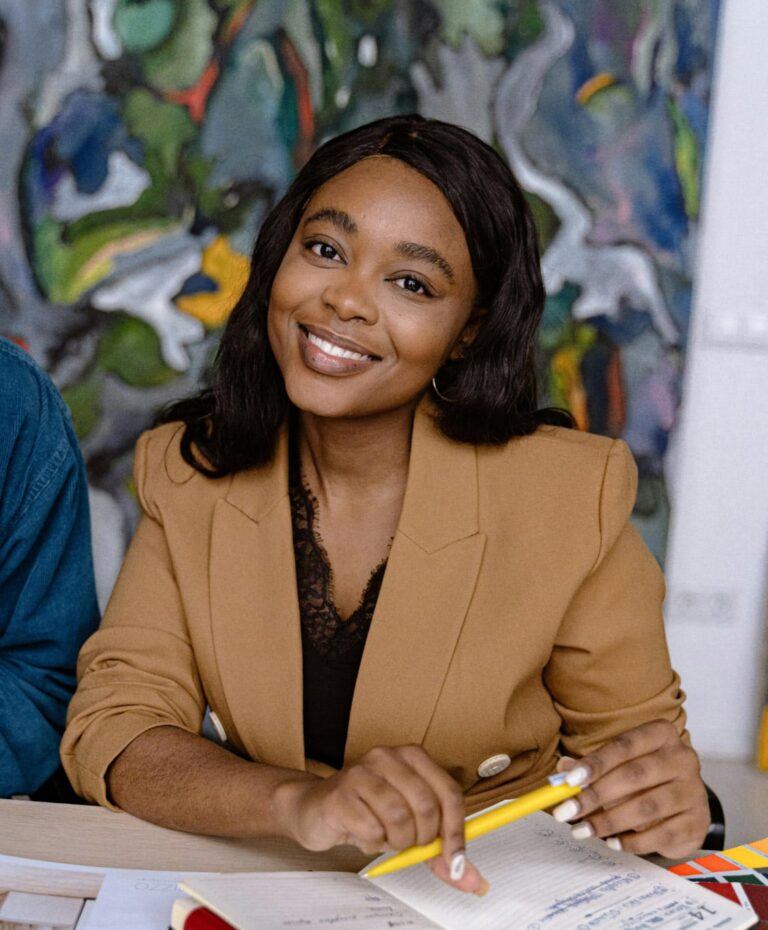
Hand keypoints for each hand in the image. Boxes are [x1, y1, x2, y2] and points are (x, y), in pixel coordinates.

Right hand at [273, 744, 486, 893]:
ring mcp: (361, 772)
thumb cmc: (366, 812)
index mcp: (412, 757)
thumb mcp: (409, 826)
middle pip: (427, 807)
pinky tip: (363, 834)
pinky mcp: (340, 794)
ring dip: (395, 841)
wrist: (314, 808)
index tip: (455, 859)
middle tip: (407, 842)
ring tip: (384, 837)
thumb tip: (471, 879)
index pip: (449, 792)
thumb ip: (439, 851)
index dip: (456, 831)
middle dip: (422, 839)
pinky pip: (371, 829)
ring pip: (399, 818)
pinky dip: (372, 843)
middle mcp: (388, 757)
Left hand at [552, 721, 709, 857]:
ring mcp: (694, 791)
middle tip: (568, 811)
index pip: (624, 746)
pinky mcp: (697, 822)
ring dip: (609, 821)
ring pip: (647, 807)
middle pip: (635, 776)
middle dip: (596, 796)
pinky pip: (661, 834)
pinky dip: (632, 841)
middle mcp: (682, 758)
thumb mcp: (619, 764)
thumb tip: (563, 770)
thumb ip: (591, 767)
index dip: (596, 763)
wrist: (685, 804)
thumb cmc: (646, 778)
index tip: (570, 780)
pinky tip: (612, 842)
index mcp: (661, 734)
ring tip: (583, 830)